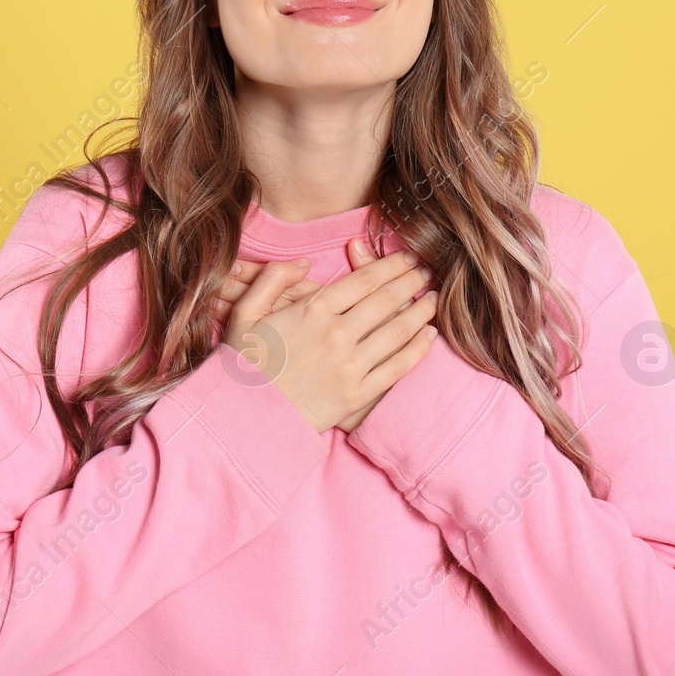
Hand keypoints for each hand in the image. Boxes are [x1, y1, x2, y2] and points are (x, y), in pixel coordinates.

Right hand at [214, 242, 438, 433]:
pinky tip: (429, 336)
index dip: (391, 265)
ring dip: (421, 311)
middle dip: (411, 282)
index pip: (364, 279)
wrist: (244, 417)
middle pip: (387, 300)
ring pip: (399, 330)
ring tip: (433, 299)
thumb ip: (272, 278)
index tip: (407, 258)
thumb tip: (304, 262)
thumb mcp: (244, 311)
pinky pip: (398, 367)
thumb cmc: (242, 362)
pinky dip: (419, 349)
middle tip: (426, 272)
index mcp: (312, 310)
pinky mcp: (358, 395)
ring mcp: (351, 366)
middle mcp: (337, 334)